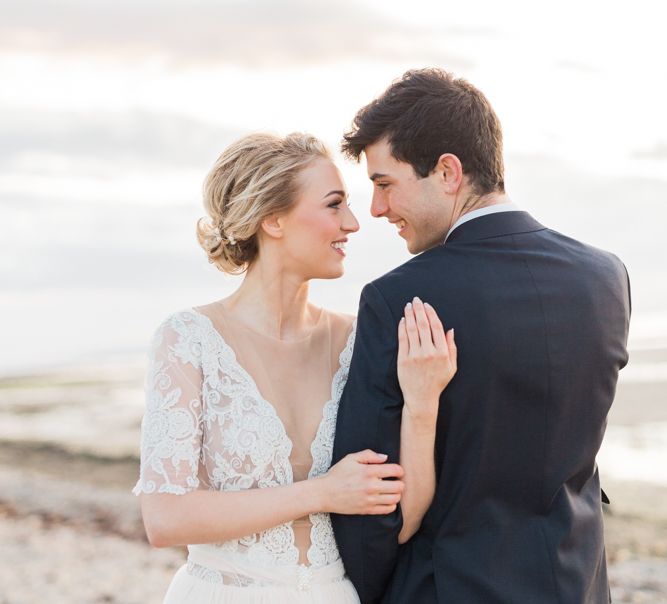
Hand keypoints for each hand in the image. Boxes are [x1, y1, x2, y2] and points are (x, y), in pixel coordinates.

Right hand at [318, 450, 404, 514]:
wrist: (325, 493)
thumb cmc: (338, 474)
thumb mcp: (351, 458)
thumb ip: (369, 454)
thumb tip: (385, 457)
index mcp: (369, 471)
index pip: (395, 470)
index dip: (399, 470)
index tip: (397, 471)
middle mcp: (372, 486)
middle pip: (399, 486)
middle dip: (399, 482)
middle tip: (395, 481)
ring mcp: (370, 500)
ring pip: (395, 499)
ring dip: (396, 494)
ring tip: (391, 490)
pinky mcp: (367, 510)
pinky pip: (388, 510)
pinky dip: (391, 505)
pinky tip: (386, 499)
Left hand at [397, 297, 456, 420]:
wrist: (421, 398)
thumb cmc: (438, 382)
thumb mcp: (451, 367)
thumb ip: (452, 347)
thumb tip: (450, 329)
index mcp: (442, 353)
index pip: (436, 327)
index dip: (431, 314)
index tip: (427, 305)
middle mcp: (429, 352)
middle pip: (423, 325)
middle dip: (419, 310)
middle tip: (416, 300)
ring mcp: (415, 356)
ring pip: (412, 330)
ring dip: (409, 315)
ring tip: (408, 306)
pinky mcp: (403, 360)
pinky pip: (402, 339)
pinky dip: (402, 327)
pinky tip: (403, 320)